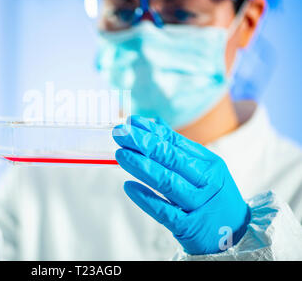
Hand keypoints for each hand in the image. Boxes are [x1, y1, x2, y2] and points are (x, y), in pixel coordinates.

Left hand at [113, 115, 249, 254]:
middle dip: (143, 143)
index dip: (152, 131)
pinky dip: (145, 198)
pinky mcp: (188, 227)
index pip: (176, 143)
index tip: (131, 122)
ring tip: (121, 154)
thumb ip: (179, 148)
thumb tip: (152, 123)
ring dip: (141, 166)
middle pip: (171, 159)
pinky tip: (129, 186)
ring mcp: (198, 205)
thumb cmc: (214, 196)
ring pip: (166, 182)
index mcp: (209, 164)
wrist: (237, 234)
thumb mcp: (205, 170)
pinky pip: (163, 211)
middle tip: (120, 133)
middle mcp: (205, 182)